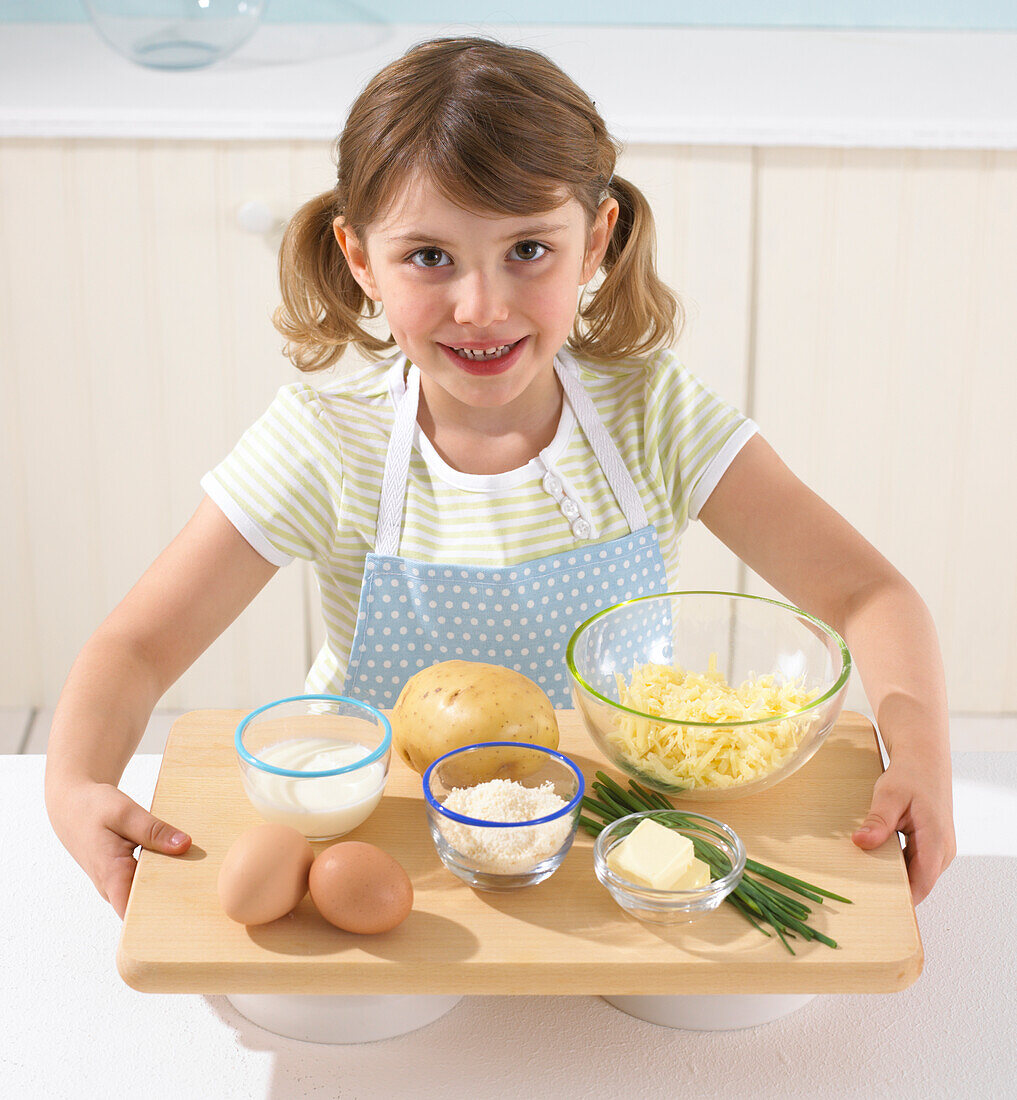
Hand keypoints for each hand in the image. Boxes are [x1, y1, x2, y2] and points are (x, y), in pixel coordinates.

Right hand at [48, 780, 190, 918]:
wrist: (71, 805)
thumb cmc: (94, 808)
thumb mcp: (126, 813)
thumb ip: (154, 831)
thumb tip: (185, 845)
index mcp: (113, 875)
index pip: (134, 915)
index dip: (159, 920)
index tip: (188, 916)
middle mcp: (113, 887)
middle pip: (147, 906)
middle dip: (174, 901)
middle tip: (205, 893)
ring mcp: (116, 883)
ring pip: (147, 894)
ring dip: (169, 887)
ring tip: (200, 879)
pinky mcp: (121, 876)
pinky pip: (144, 882)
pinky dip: (161, 875)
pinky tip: (183, 864)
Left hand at [851, 758, 955, 904]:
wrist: (924, 759)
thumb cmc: (910, 774)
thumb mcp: (890, 795)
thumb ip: (878, 821)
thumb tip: (861, 842)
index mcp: (936, 841)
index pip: (921, 884)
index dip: (900, 899)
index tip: (875, 905)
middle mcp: (942, 851)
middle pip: (917, 883)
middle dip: (891, 889)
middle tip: (859, 893)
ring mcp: (937, 850)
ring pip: (914, 874)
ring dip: (891, 876)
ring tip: (861, 879)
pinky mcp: (930, 846)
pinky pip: (912, 864)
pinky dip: (894, 865)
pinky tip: (871, 861)